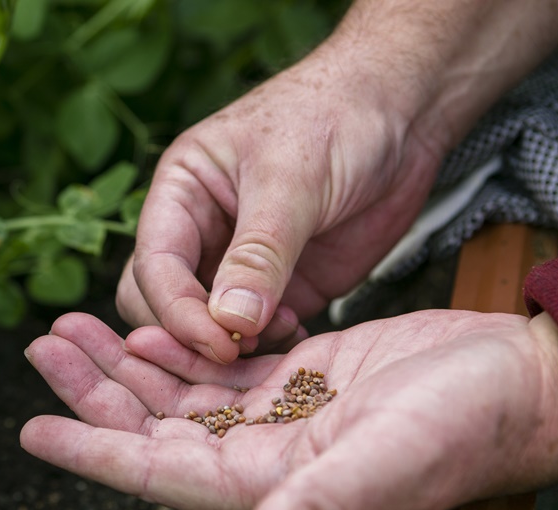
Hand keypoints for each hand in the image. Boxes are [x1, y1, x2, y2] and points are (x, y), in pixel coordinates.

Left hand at [21, 312, 557, 509]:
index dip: (93, 453)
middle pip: (154, 426)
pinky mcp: (298, 378)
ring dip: (125, 363)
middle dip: (93, 391)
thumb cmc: (467, 426)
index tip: (34, 430)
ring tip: (73, 327)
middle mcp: (262, 455)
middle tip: (44, 345)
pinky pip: (219, 366)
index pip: (158, 473)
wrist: (517, 382)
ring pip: (178, 391)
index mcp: (268, 484)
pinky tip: (150, 322)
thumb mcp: (388, 464)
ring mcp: (277, 416)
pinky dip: (180, 343)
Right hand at [115, 51, 444, 361]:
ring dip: (233, 343)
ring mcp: (237, 263)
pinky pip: (255, 332)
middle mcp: (199, 231)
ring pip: (205, 325)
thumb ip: (260, 254)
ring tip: (280, 332)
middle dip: (191, 335)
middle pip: (160, 303)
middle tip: (237, 351)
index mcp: (180, 193)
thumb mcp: (293, 182)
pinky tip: (298, 334)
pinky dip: (268, 344)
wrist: (402, 110)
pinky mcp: (280, 287)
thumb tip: (228, 322)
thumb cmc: (336, 117)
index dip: (177, 311)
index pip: (155, 265)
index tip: (217, 343)